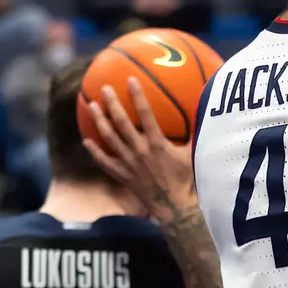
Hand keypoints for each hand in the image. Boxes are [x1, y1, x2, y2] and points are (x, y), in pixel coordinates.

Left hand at [81, 79, 196, 221]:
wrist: (174, 207)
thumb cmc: (186, 180)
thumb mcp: (193, 155)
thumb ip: (194, 135)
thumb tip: (200, 116)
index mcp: (157, 144)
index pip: (146, 114)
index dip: (137, 96)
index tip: (130, 80)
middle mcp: (140, 151)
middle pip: (122, 123)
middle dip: (112, 104)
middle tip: (104, 89)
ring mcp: (129, 163)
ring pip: (110, 138)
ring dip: (99, 121)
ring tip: (91, 106)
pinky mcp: (123, 175)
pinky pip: (105, 162)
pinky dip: (95, 152)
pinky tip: (86, 141)